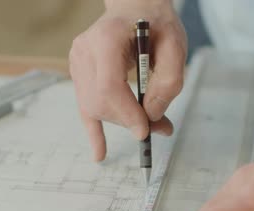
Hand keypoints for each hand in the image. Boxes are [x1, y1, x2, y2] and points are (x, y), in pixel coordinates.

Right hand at [69, 0, 186, 160]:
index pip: (109, 86)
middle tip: (158, 127)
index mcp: (106, 39)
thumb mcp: (175, 46)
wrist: (136, 8)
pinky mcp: (78, 74)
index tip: (146, 129)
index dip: (127, 113)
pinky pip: (84, 108)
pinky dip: (94, 132)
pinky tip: (100, 153)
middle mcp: (85, 51)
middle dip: (128, 119)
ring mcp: (77, 62)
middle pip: (101, 101)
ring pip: (94, 107)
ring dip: (121, 121)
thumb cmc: (156, 24)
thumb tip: (153, 117)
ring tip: (148, 125)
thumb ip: (168, 81)